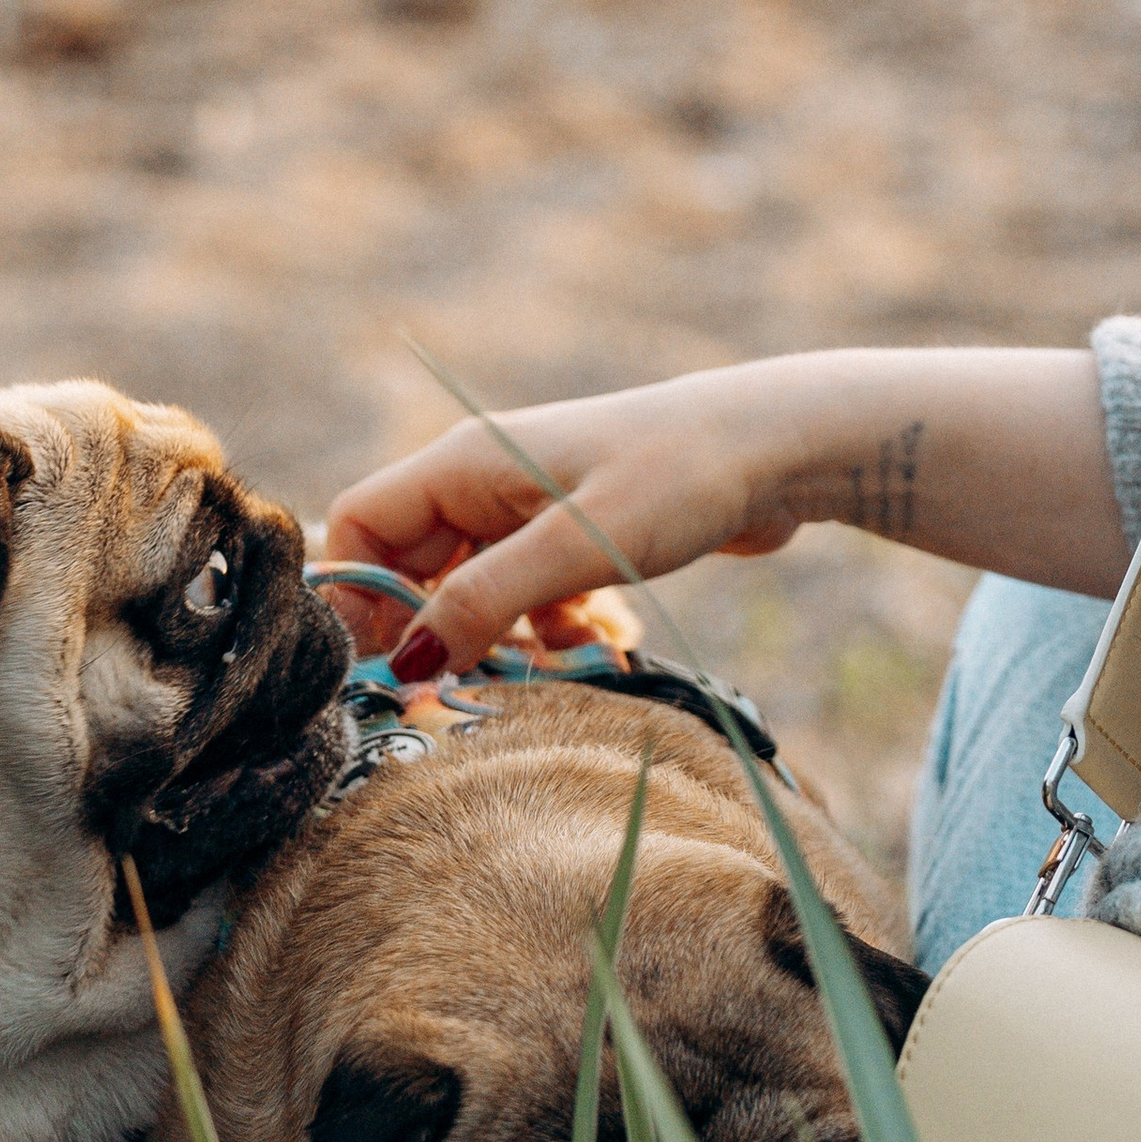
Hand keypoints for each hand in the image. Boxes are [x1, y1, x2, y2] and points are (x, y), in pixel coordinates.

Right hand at [323, 345, 1129, 674]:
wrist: (785, 447)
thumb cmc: (681, 476)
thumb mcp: (577, 547)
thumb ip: (484, 602)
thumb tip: (405, 662)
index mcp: (467, 462)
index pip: (362, 524)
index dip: (355, 596)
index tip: (378, 667)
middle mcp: (488, 481)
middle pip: (414, 566)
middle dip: (431, 631)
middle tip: (457, 693)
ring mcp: (533, 509)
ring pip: (474, 590)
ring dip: (496, 637)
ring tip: (545, 663)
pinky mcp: (578, 537)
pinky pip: (529, 597)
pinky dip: (546, 631)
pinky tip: (592, 642)